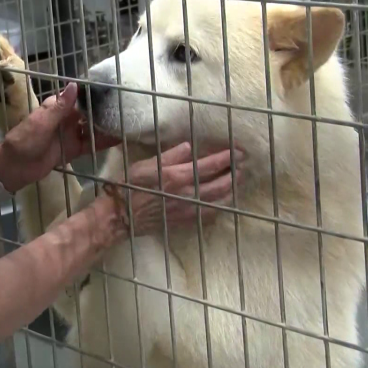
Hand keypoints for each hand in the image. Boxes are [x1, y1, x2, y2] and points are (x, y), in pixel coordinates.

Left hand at [0, 82, 119, 191]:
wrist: (14, 168)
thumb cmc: (24, 141)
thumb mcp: (42, 122)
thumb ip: (60, 106)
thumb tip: (75, 84)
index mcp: (57, 108)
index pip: (79, 97)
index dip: (95, 94)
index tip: (114, 90)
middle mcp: (66, 119)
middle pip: (88, 113)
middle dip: (104, 110)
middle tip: (127, 107)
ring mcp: (70, 134)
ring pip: (92, 128)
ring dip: (106, 126)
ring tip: (126, 122)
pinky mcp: (72, 150)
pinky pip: (90, 145)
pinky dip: (102, 142)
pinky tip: (117, 140)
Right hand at [92, 141, 245, 245]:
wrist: (123, 215)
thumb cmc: (131, 186)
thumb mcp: (146, 165)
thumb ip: (169, 156)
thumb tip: (189, 146)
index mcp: (177, 177)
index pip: (210, 166)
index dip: (227, 158)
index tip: (239, 151)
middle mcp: (187, 194)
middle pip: (221, 184)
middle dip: (235, 173)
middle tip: (244, 165)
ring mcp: (189, 210)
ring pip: (220, 200)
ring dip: (232, 189)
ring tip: (239, 180)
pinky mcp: (187, 221)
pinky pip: (211, 214)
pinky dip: (222, 205)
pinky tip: (225, 200)